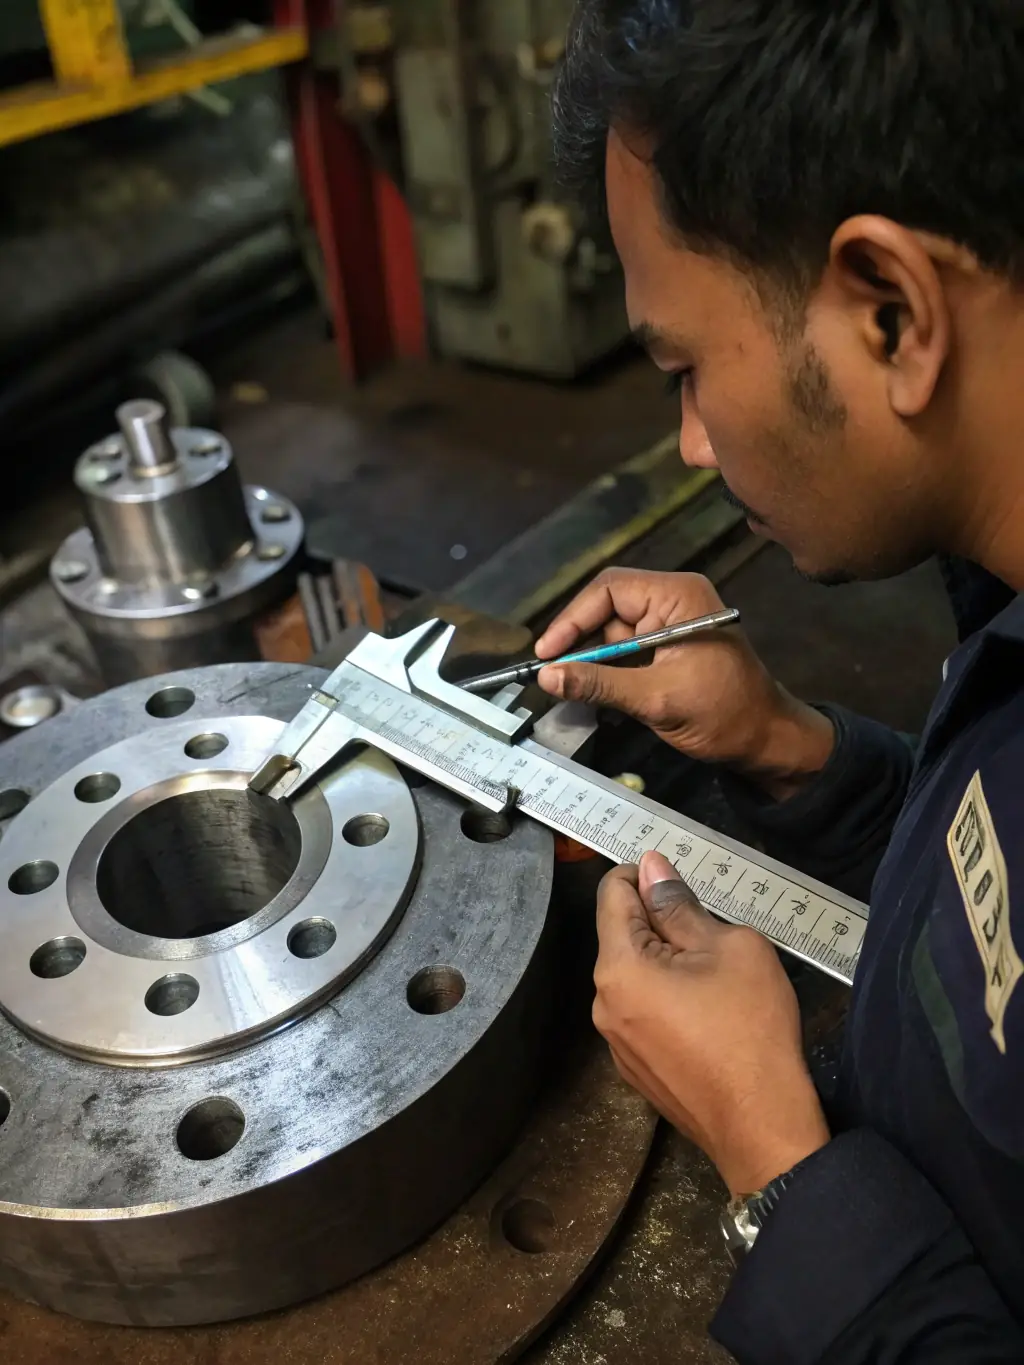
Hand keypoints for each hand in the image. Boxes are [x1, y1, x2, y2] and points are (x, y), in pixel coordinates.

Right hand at [535, 568, 832, 799]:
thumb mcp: (655, 699)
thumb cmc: (723, 714)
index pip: (609, 590)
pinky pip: (625, 653)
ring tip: (573, 691)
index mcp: (677, 596)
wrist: (766, 741)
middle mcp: (672, 601)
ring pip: (611, 634)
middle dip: (580, 643)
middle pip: (606, 610)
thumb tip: (547, 677)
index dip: (572, 619)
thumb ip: (599, 684)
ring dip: (593, 663)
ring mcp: (670, 625)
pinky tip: (595, 695)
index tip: (548, 654)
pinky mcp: (667, 649)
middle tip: (553, 676)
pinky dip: (608, 673)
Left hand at [594, 851, 829, 1196]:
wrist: (762, 1125)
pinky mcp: (634, 1069)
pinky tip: (708, 1015)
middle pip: (621, 937)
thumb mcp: (727, 947)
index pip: (612, 894)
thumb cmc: (749, 1027)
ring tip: (716, 976)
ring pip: (634, 977)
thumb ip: (680, 905)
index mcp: (618, 967)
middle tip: (713, 932)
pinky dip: (666, 1000)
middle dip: (659, 922)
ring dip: (664, 962)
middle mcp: (602, 1002)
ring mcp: (615, 1041)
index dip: (644, 876)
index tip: (681, 880)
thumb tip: (651, 868)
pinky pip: (642, 1014)